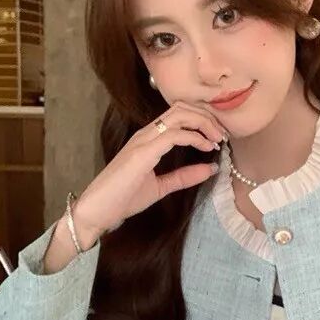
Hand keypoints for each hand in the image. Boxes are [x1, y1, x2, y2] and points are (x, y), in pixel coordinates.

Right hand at [74, 101, 226, 238]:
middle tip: (222, 135)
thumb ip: (184, 177)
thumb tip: (211, 168)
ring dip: (204, 123)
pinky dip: (194, 137)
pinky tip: (205, 148)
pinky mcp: (142, 152)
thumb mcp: (161, 186)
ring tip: (217, 139)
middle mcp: (146, 134)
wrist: (98, 211)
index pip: (179, 114)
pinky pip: (174, 135)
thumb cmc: (123, 199)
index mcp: (149, 138)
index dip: (203, 120)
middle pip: (182, 108)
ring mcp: (143, 140)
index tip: (217, 138)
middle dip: (207, 117)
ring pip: (180, 115)